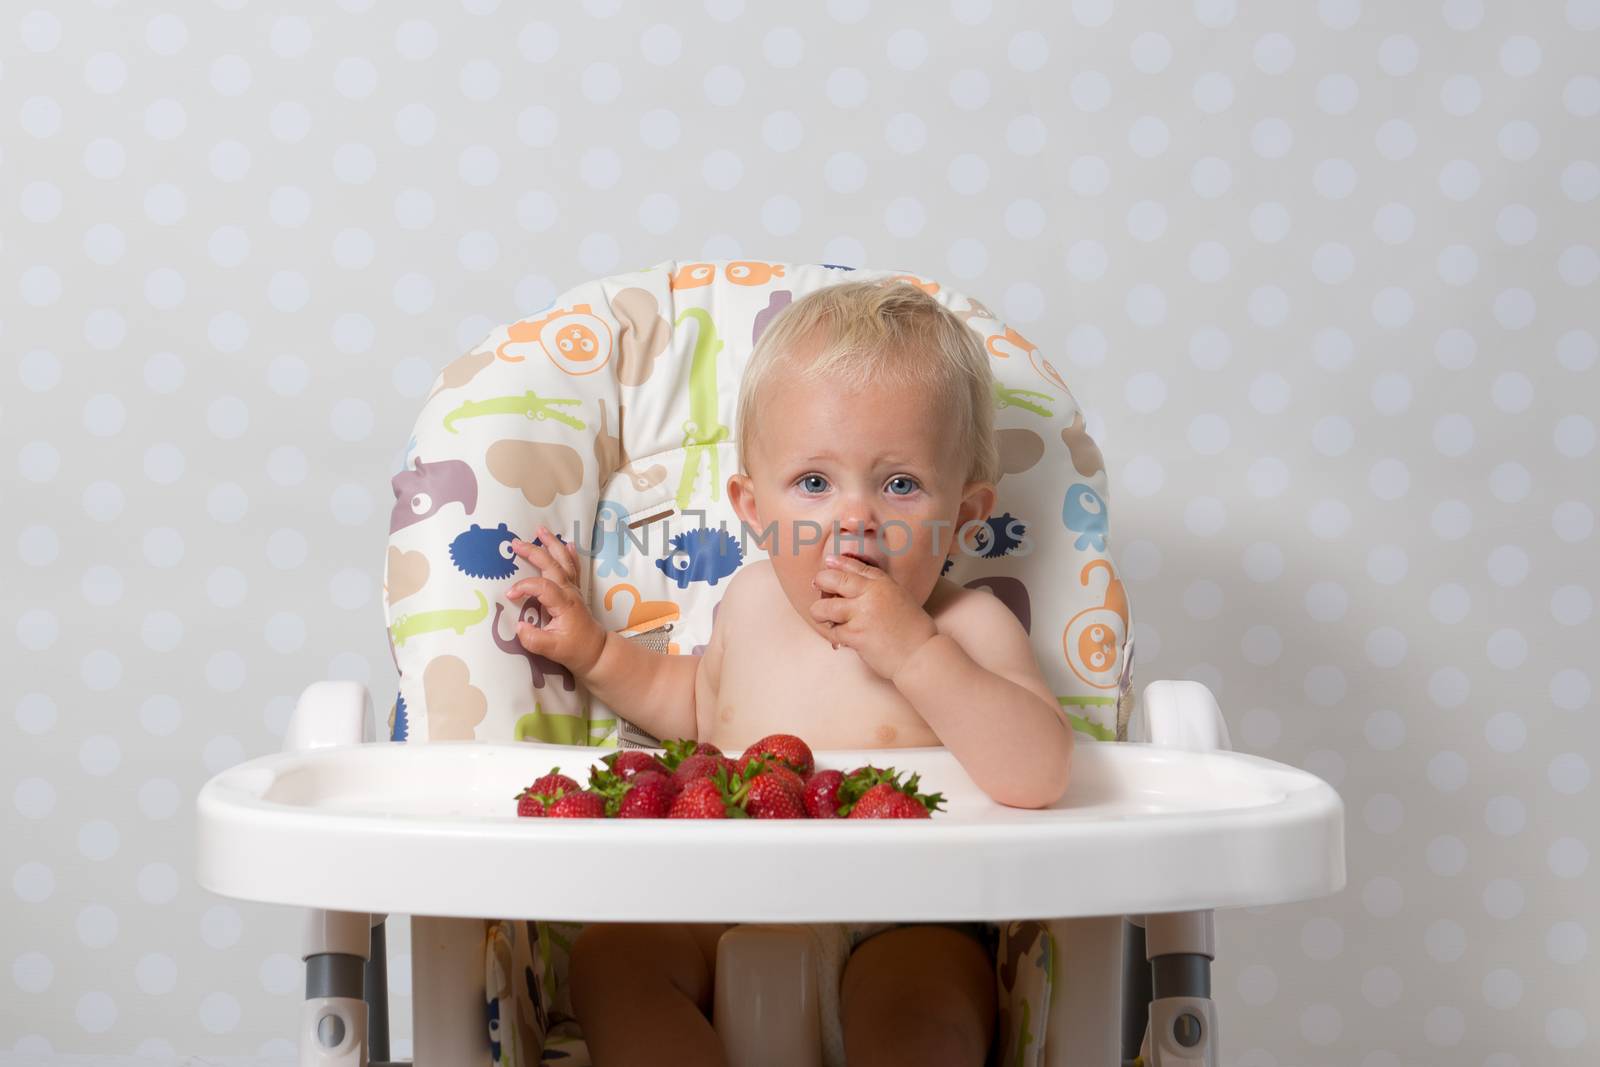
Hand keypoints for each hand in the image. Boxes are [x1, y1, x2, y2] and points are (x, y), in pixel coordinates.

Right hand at [506, 525, 606, 675]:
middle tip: (516, 543)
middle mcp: (570, 592)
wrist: (596, 651)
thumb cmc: (575, 650)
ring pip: (563, 561)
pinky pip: (574, 568)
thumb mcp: (552, 650)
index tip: (509, 595)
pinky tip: (567, 543)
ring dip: (552, 545)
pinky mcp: (575, 591)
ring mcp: (574, 590)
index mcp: (564, 604)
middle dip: (534, 552)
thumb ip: (533, 639)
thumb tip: (519, 626)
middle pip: (552, 566)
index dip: (524, 587)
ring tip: (541, 530)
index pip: (542, 587)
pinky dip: (570, 554)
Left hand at [809, 554, 937, 679]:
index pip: (854, 566)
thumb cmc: (913, 631)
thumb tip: (852, 585)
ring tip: (823, 616)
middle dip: (820, 582)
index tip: (828, 562)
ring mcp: (861, 614)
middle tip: (818, 588)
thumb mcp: (899, 598)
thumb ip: (878, 589)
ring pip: (824, 607)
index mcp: (883, 583)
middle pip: (832, 579)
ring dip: (819, 612)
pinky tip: (843, 638)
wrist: (920, 654)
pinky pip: (833, 631)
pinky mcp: (855, 634)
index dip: (838, 563)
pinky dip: (835, 635)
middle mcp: (871, 594)